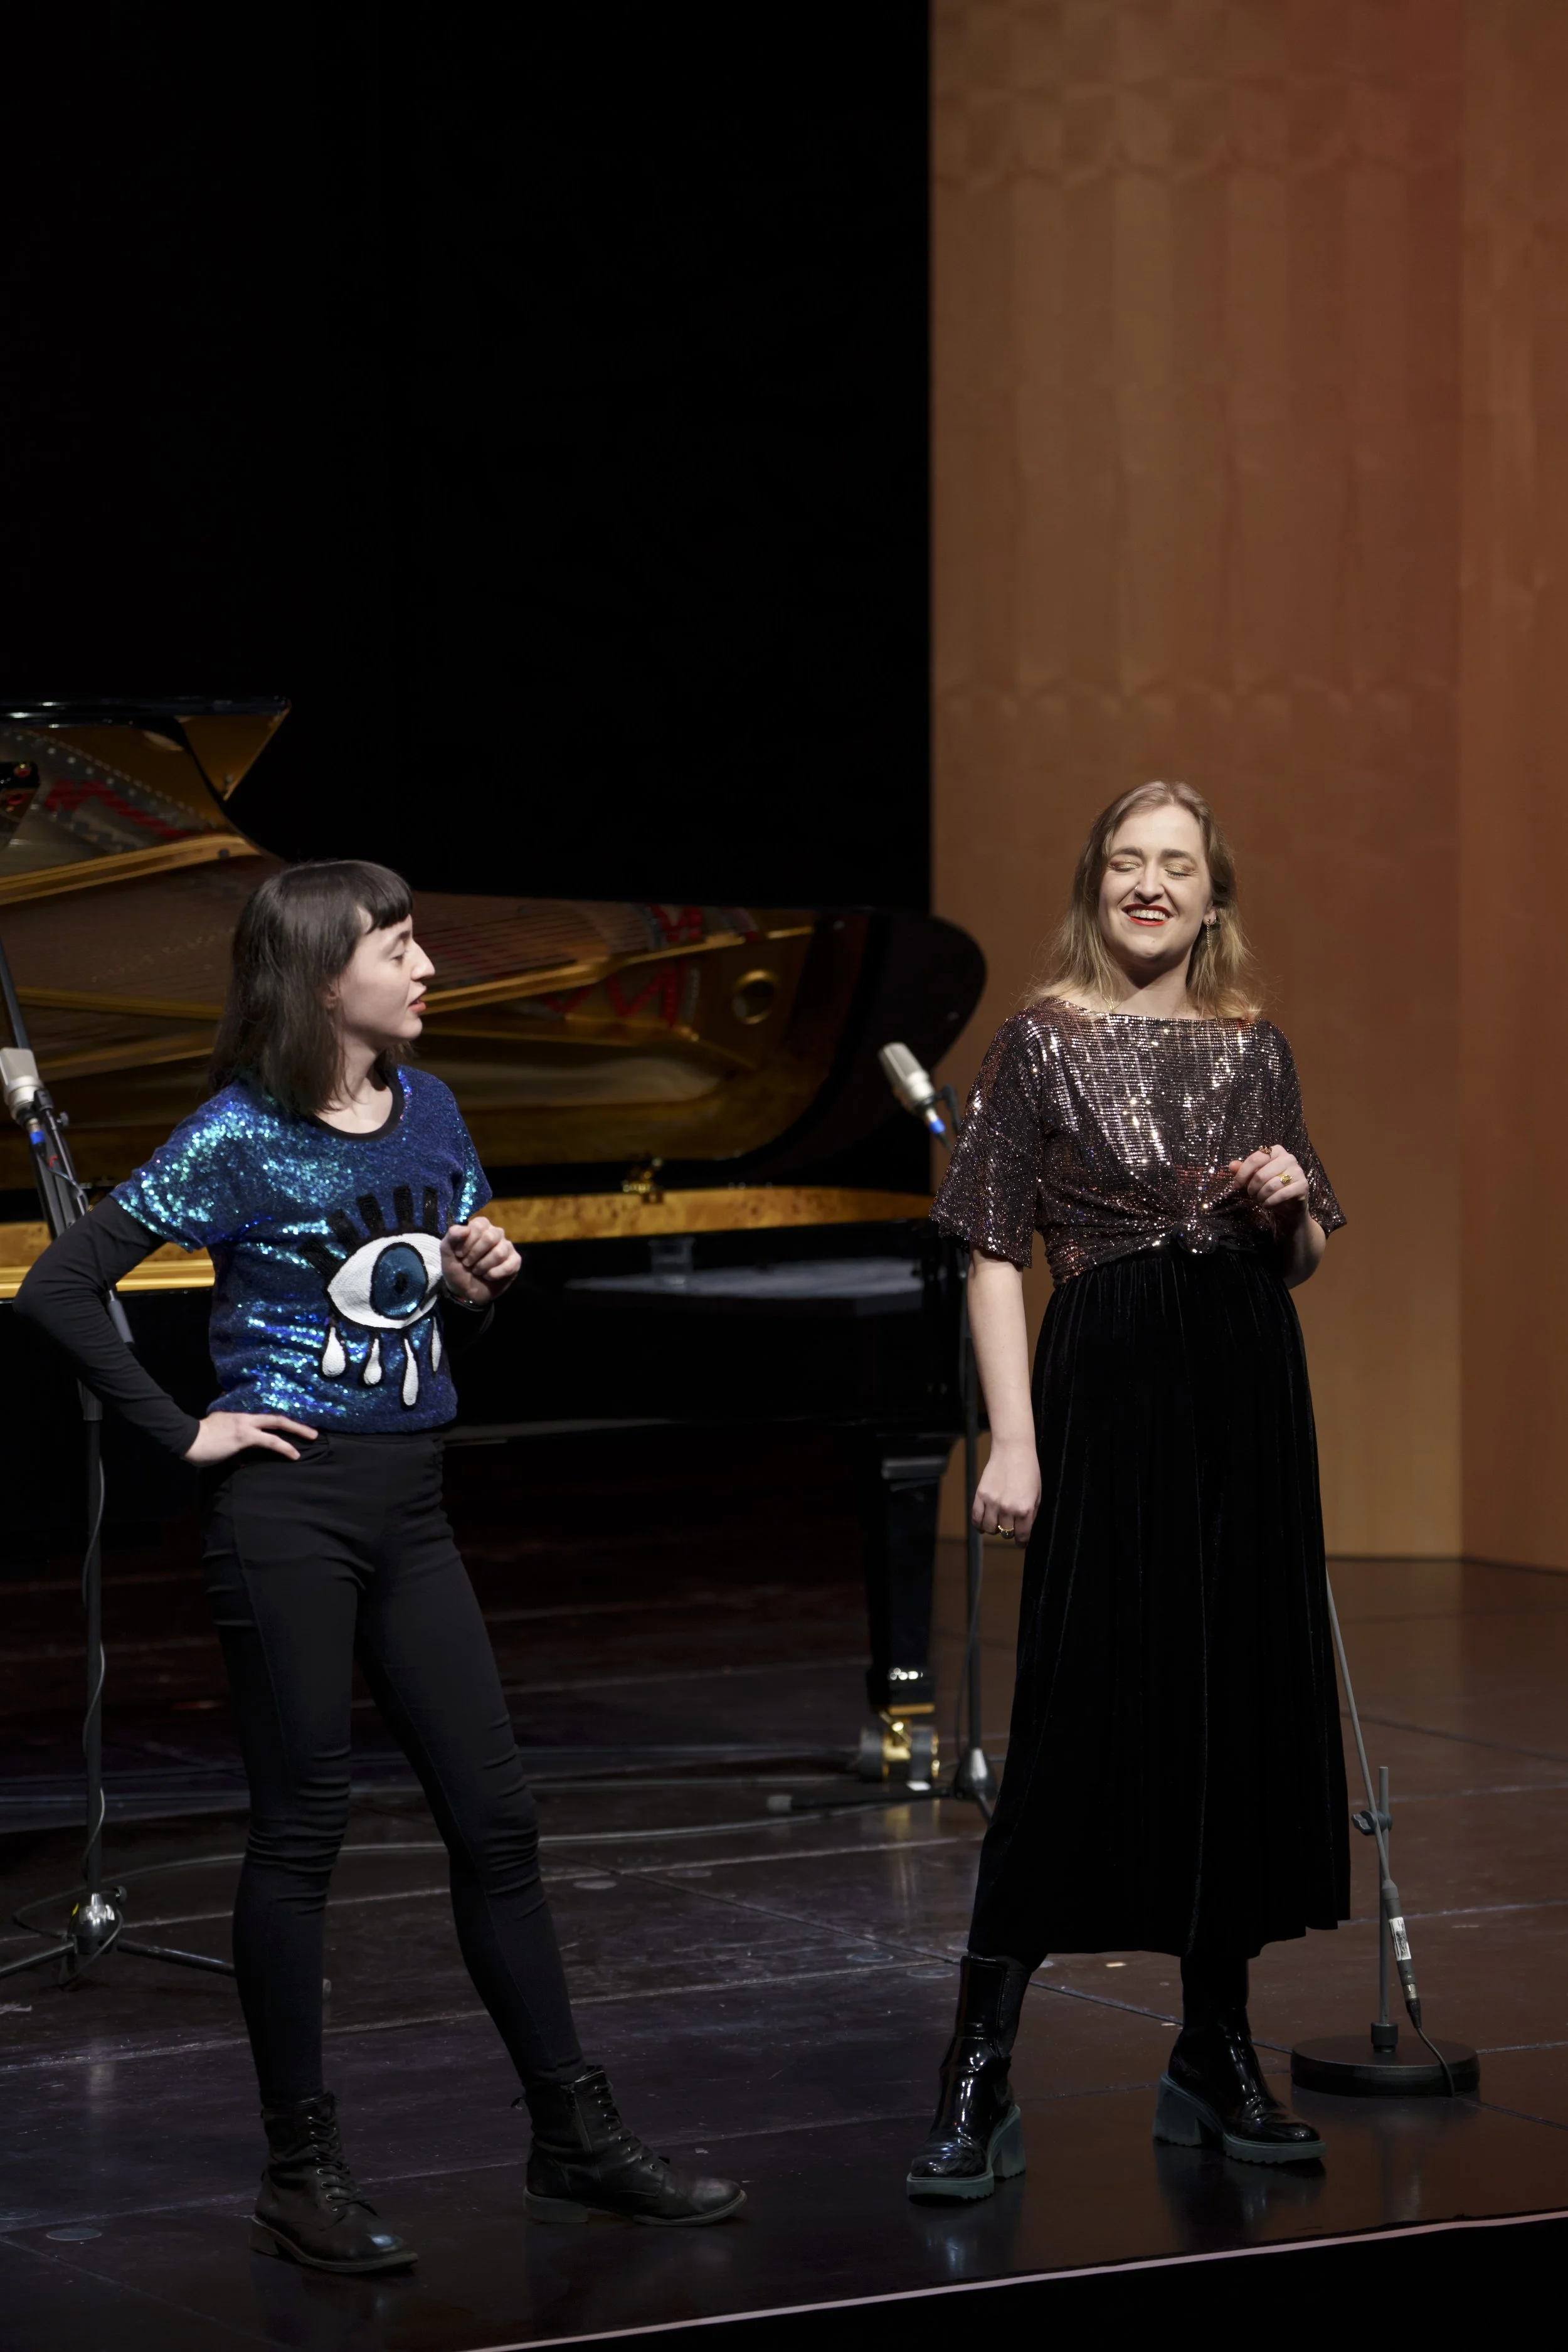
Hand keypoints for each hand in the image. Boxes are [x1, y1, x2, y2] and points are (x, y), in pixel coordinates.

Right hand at [184, 1412, 317, 1464]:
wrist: (188, 1439)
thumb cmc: (202, 1437)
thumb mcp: (219, 1423)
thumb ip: (232, 1426)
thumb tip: (241, 1445)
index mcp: (241, 1413)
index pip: (267, 1413)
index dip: (283, 1417)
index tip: (298, 1421)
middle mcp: (247, 1415)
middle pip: (278, 1415)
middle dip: (297, 1422)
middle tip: (313, 1429)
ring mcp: (247, 1424)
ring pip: (278, 1424)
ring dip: (297, 1431)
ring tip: (311, 1437)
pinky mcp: (245, 1436)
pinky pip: (270, 1440)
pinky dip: (284, 1447)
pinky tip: (294, 1454)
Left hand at [441, 1215, 519, 1303]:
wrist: (464, 1291)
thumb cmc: (456, 1268)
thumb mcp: (447, 1252)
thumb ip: (451, 1236)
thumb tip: (465, 1229)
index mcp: (480, 1227)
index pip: (479, 1225)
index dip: (468, 1242)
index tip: (459, 1254)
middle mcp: (496, 1233)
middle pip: (491, 1237)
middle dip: (475, 1254)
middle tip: (467, 1263)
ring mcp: (507, 1247)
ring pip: (499, 1253)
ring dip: (483, 1266)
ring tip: (477, 1271)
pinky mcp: (515, 1261)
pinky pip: (509, 1266)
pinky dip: (494, 1274)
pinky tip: (488, 1276)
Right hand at [972, 1438, 1041, 1543]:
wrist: (1013, 1451)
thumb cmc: (1028, 1471)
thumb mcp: (1037, 1495)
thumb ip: (1031, 1514)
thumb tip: (1024, 1529)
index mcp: (1025, 1509)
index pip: (1022, 1535)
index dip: (1021, 1542)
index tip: (1020, 1543)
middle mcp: (1008, 1508)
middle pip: (1006, 1533)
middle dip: (1009, 1533)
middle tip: (1010, 1528)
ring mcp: (993, 1502)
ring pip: (990, 1528)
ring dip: (994, 1529)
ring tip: (997, 1524)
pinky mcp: (981, 1495)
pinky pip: (976, 1518)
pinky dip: (979, 1525)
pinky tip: (983, 1525)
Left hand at [1228, 1145, 1307, 1215]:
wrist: (1289, 1204)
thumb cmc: (1270, 1187)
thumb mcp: (1254, 1178)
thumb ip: (1243, 1170)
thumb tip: (1231, 1165)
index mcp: (1276, 1151)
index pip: (1255, 1159)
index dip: (1242, 1173)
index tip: (1236, 1185)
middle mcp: (1289, 1158)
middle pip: (1262, 1174)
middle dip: (1252, 1187)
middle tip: (1251, 1194)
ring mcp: (1298, 1171)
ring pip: (1271, 1185)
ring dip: (1261, 1196)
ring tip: (1260, 1199)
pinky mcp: (1303, 1186)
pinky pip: (1282, 1194)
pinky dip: (1270, 1202)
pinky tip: (1267, 1204)